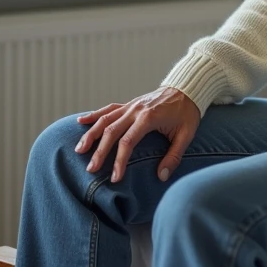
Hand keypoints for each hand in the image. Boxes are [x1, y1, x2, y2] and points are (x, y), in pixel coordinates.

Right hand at [74, 86, 200, 182]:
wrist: (187, 88)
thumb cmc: (187, 112)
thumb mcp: (186, 134)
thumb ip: (174, 156)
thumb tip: (161, 177)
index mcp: (149, 118)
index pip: (128, 142)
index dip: (120, 161)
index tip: (115, 178)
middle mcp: (135, 110)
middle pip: (111, 131)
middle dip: (100, 152)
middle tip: (91, 169)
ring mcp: (131, 105)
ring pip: (105, 119)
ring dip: (91, 134)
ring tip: (79, 150)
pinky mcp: (129, 104)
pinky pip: (108, 109)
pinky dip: (93, 115)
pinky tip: (80, 122)